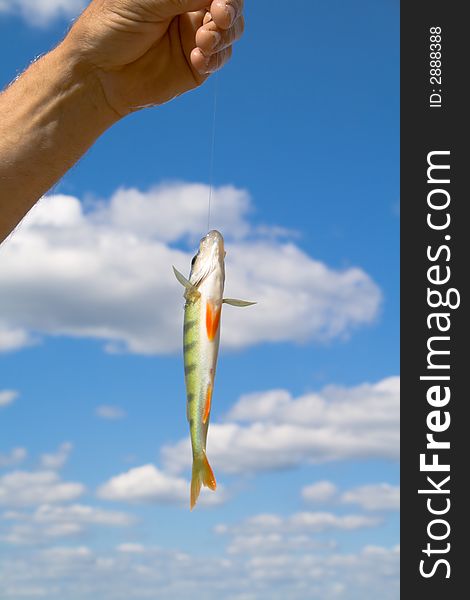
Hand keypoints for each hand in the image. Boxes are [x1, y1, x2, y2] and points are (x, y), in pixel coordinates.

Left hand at [66, 0, 244, 115]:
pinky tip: (197, 59)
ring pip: (231, 30)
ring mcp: (196, 38)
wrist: (99, 73)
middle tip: (220, 17)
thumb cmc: (110, 28)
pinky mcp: (197, 67)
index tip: (219, 2)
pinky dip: (215, 58)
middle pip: (230, 4)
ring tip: (203, 43)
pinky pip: (220, 58)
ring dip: (224, 35)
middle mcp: (190, 9)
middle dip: (230, 10)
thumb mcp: (144, 1)